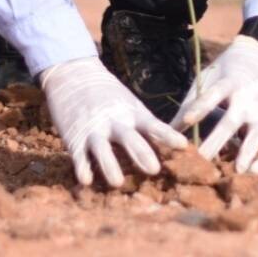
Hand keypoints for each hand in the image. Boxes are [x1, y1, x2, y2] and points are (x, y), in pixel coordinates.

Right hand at [39, 56, 186, 186]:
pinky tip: (85, 181)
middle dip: (142, 153)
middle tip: (154, 170)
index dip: (168, 136)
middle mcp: (114, 121)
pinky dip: (82, 167)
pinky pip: (78, 155)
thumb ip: (147, 125)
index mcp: (132, 114)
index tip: (183, 146)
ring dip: (110, 165)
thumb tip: (175, 145)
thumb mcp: (130, 104)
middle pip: (129, 138)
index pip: (153, 126)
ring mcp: (94, 129)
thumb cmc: (109, 95)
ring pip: (102, 149)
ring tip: (118, 183)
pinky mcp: (75, 137)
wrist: (74, 74)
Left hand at [172, 36, 257, 169]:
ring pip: (255, 134)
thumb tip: (170, 130)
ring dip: (247, 152)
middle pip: (231, 121)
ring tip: (239, 170)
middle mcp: (247, 97)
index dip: (200, 107)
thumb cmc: (226, 73)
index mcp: (229, 82)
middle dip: (217, 141)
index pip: (212, 95)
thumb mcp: (208, 78)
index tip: (187, 120)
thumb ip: (191, 102)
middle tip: (202, 159)